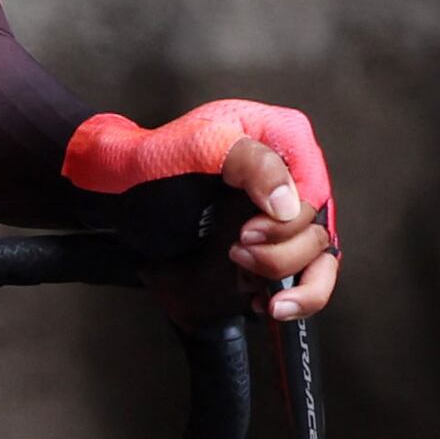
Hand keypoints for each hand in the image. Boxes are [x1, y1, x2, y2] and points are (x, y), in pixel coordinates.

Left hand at [63, 101, 340, 320]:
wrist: (121, 193)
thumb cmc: (152, 163)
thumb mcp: (198, 147)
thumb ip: (251, 164)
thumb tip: (290, 205)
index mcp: (282, 137)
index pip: (314, 188)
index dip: (290, 220)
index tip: (249, 232)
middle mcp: (291, 173)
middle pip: (316, 226)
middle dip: (281, 251)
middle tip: (238, 250)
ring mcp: (282, 211)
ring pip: (318, 255)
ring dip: (287, 274)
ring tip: (248, 279)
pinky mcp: (272, 240)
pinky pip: (305, 272)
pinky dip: (293, 293)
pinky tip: (265, 302)